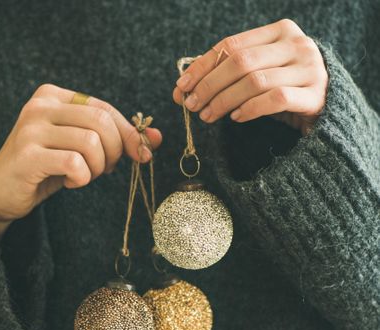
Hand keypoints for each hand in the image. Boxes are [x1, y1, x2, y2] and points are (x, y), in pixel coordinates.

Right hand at [0, 84, 161, 239]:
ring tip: (85, 175)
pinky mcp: (27, 155)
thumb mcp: (83, 147)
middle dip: (116, 151)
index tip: (142, 154)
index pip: (105, 109)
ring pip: (91, 142)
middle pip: (101, 121)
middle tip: (107, 168)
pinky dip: (82, 178)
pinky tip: (71, 182)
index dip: (130, 133)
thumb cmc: (48, 166)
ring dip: (98, 167)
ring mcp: (31, 129)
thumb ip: (116, 138)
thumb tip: (157, 138)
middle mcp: (40, 106)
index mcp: (54, 96)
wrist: (4, 190)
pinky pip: (75, 163)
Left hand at [172, 19, 328, 134]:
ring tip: (208, 116)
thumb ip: (225, 75)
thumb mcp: (255, 75)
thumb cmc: (283, 89)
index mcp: (279, 31)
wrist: (327, 108)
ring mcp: (309, 68)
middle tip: (191, 105)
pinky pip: (275, 100)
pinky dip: (249, 109)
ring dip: (224, 100)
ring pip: (255, 81)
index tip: (181, 87)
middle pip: (240, 62)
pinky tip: (235, 118)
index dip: (202, 66)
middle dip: (209, 85)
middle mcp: (297, 44)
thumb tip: (181, 89)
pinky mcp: (314, 95)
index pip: (231, 45)